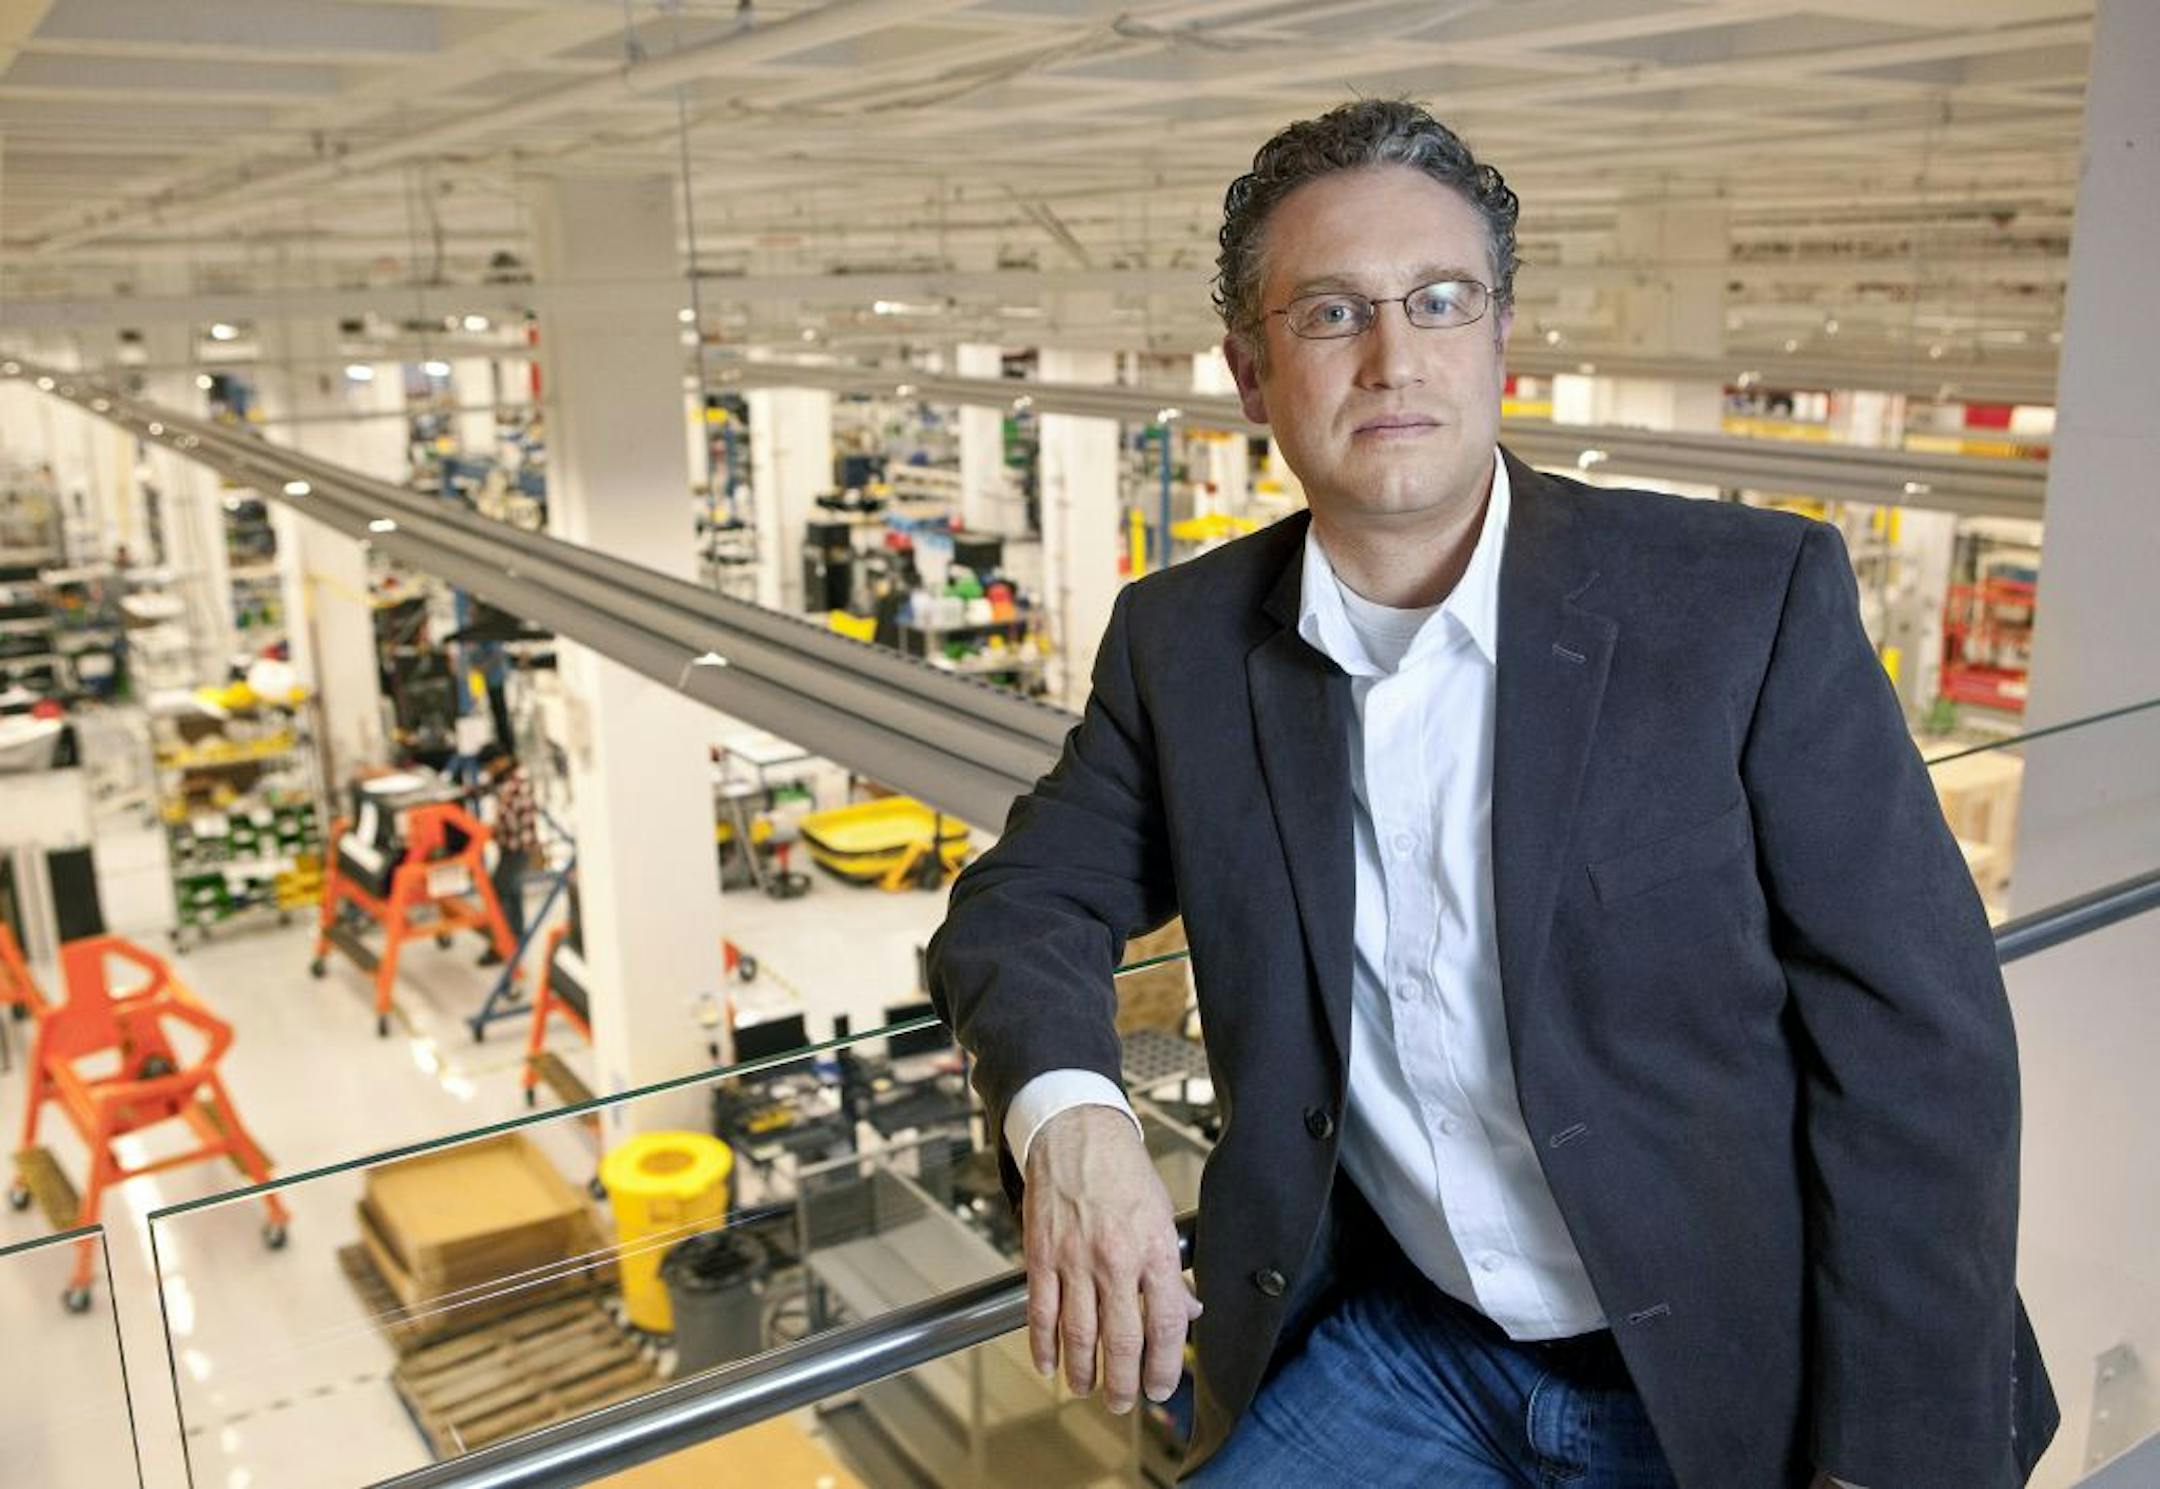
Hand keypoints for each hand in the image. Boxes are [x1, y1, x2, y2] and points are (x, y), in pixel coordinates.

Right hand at [1022, 1104, 1202, 1412]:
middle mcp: (1115, 1259)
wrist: (1076, 1132)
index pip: (1166, 1323)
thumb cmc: (1122, 1171)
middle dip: (1124, 1382)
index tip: (1161, 1386)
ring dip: (1084, 1371)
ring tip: (1087, 1390)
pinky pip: (1042, 1312)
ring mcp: (1074, 1259)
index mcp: (1153, 1249)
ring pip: (1080, 1334)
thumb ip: (1172, 1268)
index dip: (1164, 1364)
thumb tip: (1189, 1311)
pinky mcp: (1041, 1255)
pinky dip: (1044, 1345)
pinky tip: (1050, 1365)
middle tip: (1125, 1403)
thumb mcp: (1161, 1215)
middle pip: (1122, 1339)